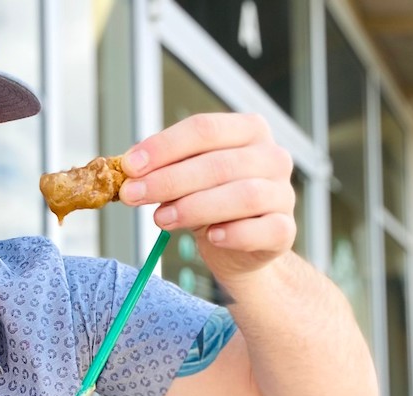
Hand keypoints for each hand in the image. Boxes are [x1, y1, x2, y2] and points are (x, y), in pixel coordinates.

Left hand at [118, 112, 295, 278]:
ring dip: (195, 207)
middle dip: (169, 180)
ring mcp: (283, 193)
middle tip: (133, 195)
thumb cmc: (212, 205)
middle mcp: (271, 157)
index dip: (164, 146)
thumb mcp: (186, 180)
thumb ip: (164, 170)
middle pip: (219, 163)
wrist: (240, 249)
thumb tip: (127, 171)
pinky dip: (236, 233)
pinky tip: (211, 237)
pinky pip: (265, 229)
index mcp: (248, 131)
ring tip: (161, 219)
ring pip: (243, 196)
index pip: (205, 129)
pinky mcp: (285, 230)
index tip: (129, 165)